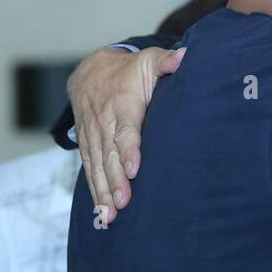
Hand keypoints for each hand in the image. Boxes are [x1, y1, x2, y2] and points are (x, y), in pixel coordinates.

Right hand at [70, 45, 183, 221]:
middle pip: (110, 154)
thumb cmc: (129, 70)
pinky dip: (94, 189)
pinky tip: (100, 210)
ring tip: (111, 214)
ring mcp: (93, 135)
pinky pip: (88, 168)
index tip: (135, 169)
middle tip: (123, 203)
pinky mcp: (87, 145)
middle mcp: (104, 122)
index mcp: (122, 104)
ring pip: (97, 166)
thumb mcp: (148, 60)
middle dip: (115, 180)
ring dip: (103, 191)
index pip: (126, 130)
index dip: (129, 150)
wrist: (89, 71)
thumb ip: (166, 61)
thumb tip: (184, 57)